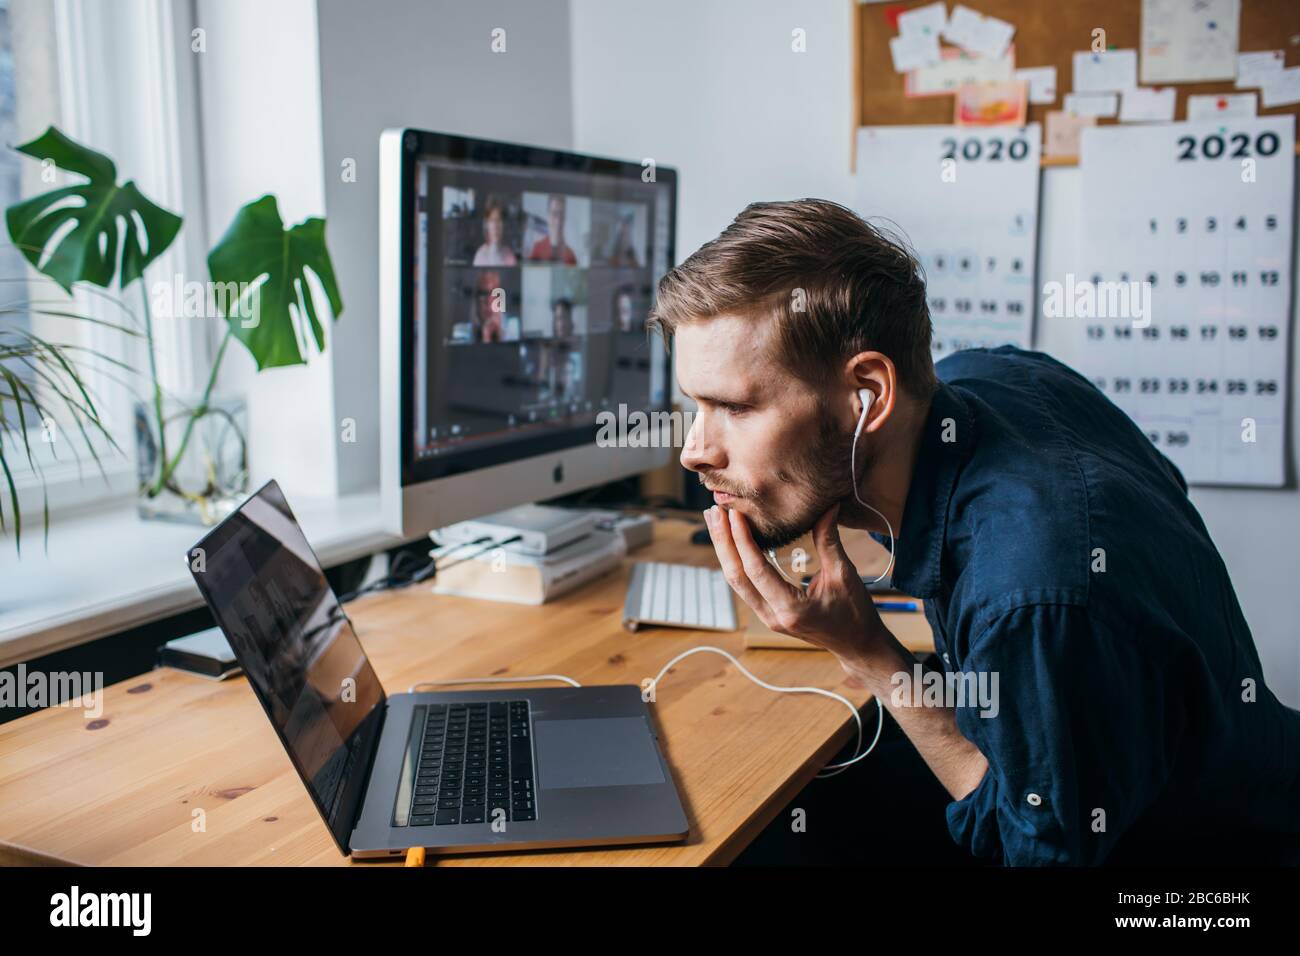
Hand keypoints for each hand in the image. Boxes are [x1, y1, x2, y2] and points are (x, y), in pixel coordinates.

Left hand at [703, 503, 896, 682]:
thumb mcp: (844, 574)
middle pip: (736, 576)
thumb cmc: (855, 612)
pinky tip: (730, 540)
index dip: (742, 539)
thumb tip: (827, 505)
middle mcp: (773, 615)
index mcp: (791, 609)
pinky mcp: (767, 613)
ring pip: (735, 581)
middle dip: (723, 542)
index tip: (734, 513)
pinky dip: (735, 560)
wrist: (856, 644)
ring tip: (715, 521)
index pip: (756, 570)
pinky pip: (744, 585)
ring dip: (724, 550)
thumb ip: (829, 540)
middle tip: (714, 510)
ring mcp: (767, 616)